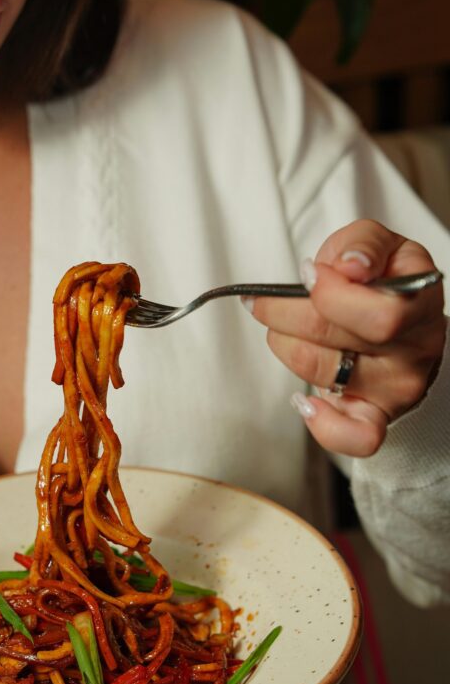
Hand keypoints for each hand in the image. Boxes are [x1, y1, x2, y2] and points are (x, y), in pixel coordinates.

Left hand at [246, 219, 445, 456]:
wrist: (400, 322)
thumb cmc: (380, 283)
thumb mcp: (375, 246)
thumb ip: (362, 245)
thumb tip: (348, 267)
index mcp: (420, 299)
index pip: (379, 312)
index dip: (330, 293)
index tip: (307, 275)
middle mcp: (416, 346)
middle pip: (339, 339)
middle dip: (285, 314)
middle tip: (264, 303)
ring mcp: (397, 386)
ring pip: (324, 374)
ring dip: (285, 348)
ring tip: (280, 331)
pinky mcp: (377, 416)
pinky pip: (357, 438)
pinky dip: (324, 425)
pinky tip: (303, 401)